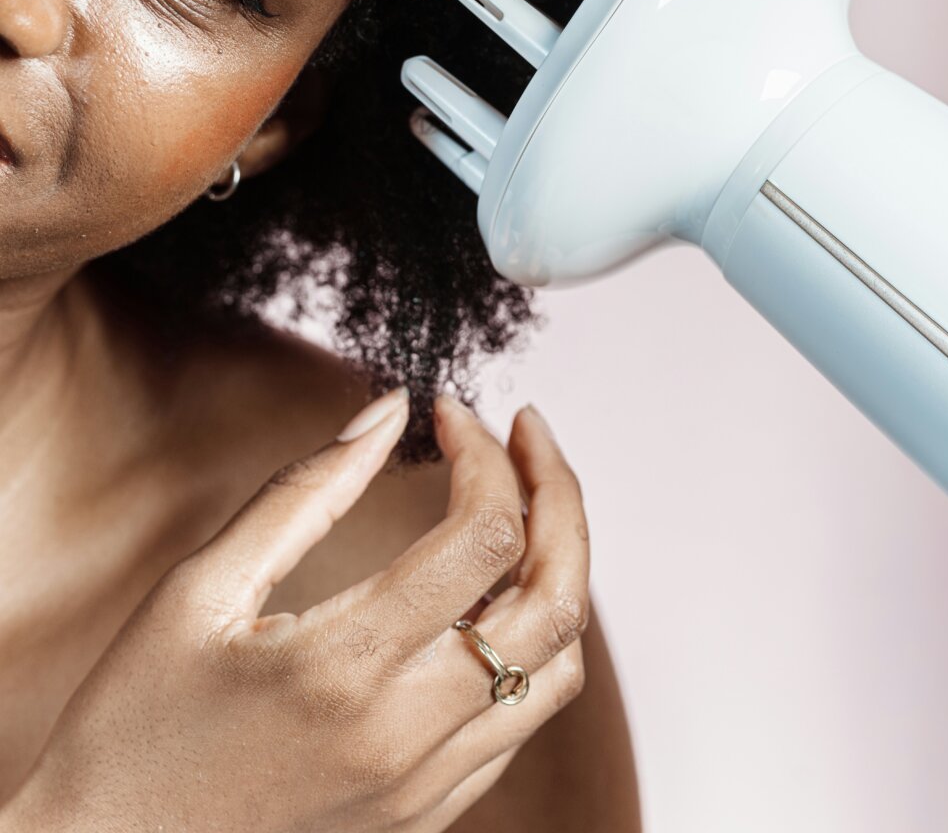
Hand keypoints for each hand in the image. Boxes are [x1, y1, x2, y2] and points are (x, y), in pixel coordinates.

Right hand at [1, 390, 589, 832]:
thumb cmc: (134, 724)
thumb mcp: (199, 589)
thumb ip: (305, 491)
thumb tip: (393, 411)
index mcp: (344, 666)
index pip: (484, 536)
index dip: (485, 452)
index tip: (450, 408)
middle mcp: (405, 735)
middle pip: (555, 598)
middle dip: (557, 493)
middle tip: (526, 431)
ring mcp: (424, 787)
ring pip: (558, 666)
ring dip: (559, 567)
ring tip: (520, 502)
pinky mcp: (425, 816)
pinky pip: (522, 722)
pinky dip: (532, 643)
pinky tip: (489, 595)